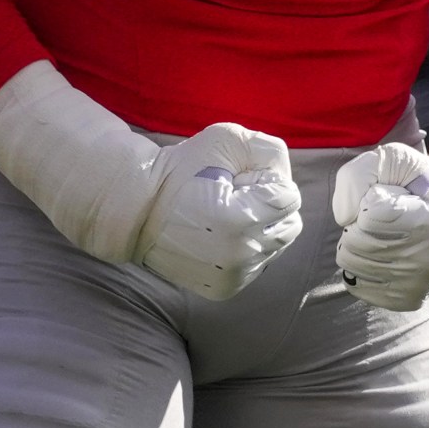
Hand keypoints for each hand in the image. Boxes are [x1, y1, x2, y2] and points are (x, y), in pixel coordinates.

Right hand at [135, 123, 302, 299]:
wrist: (138, 209)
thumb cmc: (182, 169)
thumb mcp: (226, 139)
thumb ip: (270, 152)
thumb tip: (287, 181)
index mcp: (241, 221)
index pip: (289, 197)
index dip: (264, 181)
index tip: (236, 180)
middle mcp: (239, 257)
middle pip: (290, 226)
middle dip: (269, 206)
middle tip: (233, 196)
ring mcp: (231, 277)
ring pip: (275, 247)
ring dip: (260, 228)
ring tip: (223, 216)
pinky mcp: (223, 288)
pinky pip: (256, 265)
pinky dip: (246, 248)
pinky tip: (219, 235)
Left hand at [332, 142, 428, 311]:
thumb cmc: (420, 185)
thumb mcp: (397, 160)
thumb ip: (362, 173)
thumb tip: (344, 217)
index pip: (371, 214)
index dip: (370, 199)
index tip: (389, 197)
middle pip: (355, 242)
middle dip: (358, 223)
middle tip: (381, 217)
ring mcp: (419, 285)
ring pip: (350, 264)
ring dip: (356, 243)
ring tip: (381, 234)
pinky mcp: (407, 301)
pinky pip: (357, 285)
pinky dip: (361, 266)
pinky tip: (383, 254)